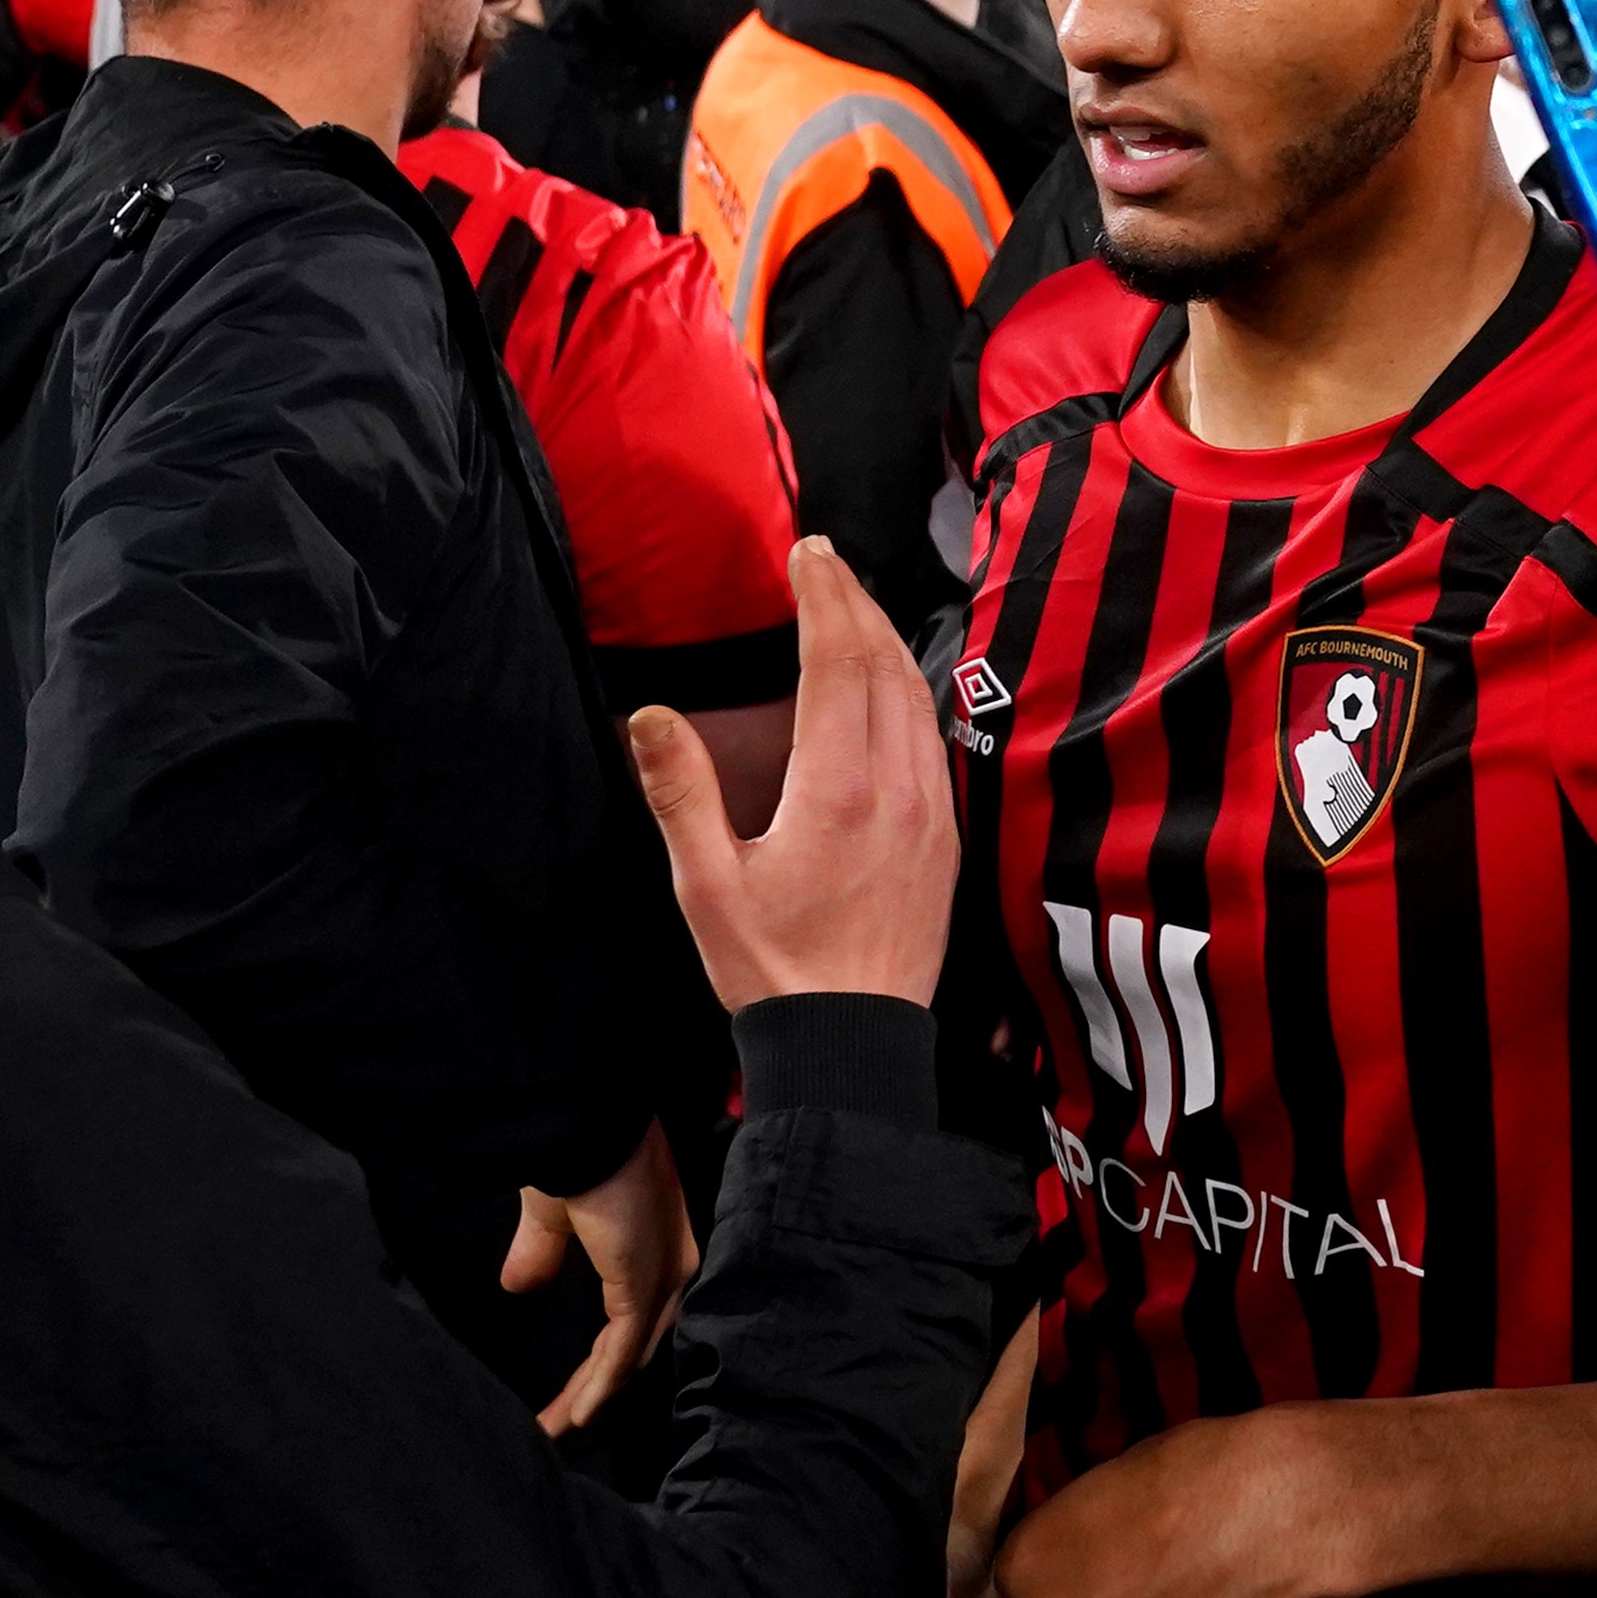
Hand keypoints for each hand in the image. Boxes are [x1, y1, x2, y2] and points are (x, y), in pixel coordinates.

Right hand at [504, 1121, 695, 1433]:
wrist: (585, 1128)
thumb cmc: (573, 1151)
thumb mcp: (549, 1213)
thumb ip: (539, 1251)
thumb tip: (517, 1287)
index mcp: (651, 1240)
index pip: (630, 1311)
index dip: (599, 1351)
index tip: (569, 1384)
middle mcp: (667, 1262)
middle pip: (633, 1340)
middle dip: (595, 1383)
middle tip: (561, 1420)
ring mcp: (660, 1276)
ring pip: (628, 1352)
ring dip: (593, 1393)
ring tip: (561, 1426)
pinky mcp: (644, 1285)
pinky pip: (624, 1350)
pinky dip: (601, 1386)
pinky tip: (579, 1413)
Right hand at [627, 537, 950, 1007]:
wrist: (851, 1044)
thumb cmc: (773, 969)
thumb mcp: (707, 886)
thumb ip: (680, 793)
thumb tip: (652, 715)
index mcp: (839, 791)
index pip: (838, 662)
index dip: (823, 597)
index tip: (806, 553)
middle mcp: (898, 789)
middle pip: (885, 664)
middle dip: (855, 601)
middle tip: (825, 560)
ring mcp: (931, 812)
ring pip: (917, 696)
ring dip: (885, 640)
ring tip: (853, 606)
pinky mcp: (944, 838)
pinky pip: (933, 737)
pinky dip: (908, 689)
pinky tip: (889, 687)